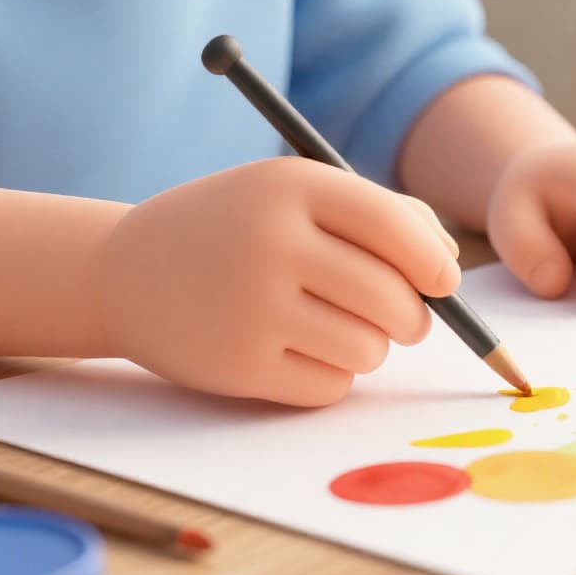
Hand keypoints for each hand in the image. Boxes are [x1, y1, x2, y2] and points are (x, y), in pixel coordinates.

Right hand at [99, 157, 459, 405]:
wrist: (127, 272)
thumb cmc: (238, 229)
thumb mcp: (295, 194)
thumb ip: (381, 214)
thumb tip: (449, 265)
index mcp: (291, 187)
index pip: (394, 227)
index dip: (433, 262)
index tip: (444, 282)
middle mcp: (271, 243)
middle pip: (393, 299)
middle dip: (414, 317)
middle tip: (405, 319)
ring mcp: (251, 308)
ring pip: (369, 349)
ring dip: (369, 347)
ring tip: (334, 327)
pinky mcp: (238, 367)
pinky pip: (332, 387)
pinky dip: (330, 376)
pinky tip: (294, 351)